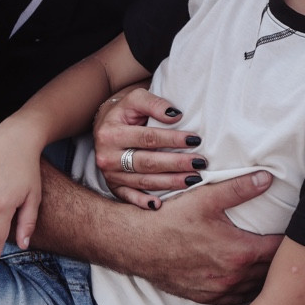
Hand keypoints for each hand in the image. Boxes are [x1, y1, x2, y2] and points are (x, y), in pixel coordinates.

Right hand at [93, 85, 205, 206]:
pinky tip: (158, 206)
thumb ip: (154, 103)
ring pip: (143, 181)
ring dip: (169, 182)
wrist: (104, 125)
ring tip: (193, 180)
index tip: (195, 140)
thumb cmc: (125, 111)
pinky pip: (128, 197)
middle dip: (176, 164)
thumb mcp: (135, 98)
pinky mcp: (113, 186)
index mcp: (111, 133)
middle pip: (147, 162)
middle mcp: (107, 156)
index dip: (172, 139)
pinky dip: (142, 202)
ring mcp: (110, 174)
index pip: (147, 138)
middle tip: (200, 164)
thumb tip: (175, 116)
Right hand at [130, 173, 280, 303]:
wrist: (137, 246)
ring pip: (256, 289)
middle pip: (272, 273)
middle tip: (294, 251)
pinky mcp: (207, 298)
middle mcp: (234, 277)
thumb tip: (267, 178)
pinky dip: (249, 290)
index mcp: (240, 253)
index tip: (300, 236)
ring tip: (277, 268)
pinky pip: (238, 298)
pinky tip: (251, 281)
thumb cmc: (170, 221)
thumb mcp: (207, 198)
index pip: (279, 251)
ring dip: (268, 278)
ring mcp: (220, 291)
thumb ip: (240, 188)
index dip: (292, 243)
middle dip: (283, 262)